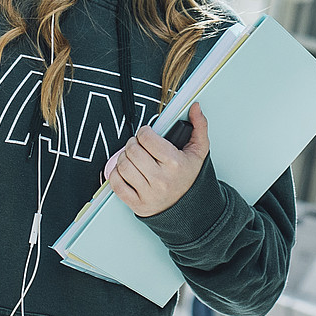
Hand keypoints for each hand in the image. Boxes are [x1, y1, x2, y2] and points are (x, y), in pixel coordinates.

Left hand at [107, 103, 209, 218]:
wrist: (189, 208)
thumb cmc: (189, 177)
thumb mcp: (199, 151)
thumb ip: (199, 126)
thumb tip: (195, 108)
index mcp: (174, 163)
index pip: (146, 138)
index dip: (144, 132)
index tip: (147, 135)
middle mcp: (160, 179)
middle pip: (132, 150)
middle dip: (133, 143)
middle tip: (138, 145)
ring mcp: (148, 193)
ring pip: (123, 165)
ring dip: (124, 158)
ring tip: (132, 158)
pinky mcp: (137, 204)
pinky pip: (116, 185)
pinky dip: (116, 175)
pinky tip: (126, 171)